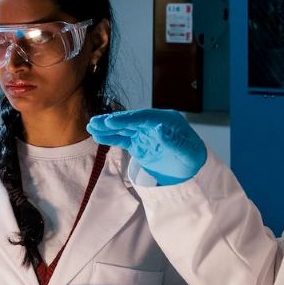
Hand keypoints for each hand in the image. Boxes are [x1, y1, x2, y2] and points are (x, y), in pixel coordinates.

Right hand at [88, 108, 206, 185]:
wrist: (190, 167)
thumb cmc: (192, 158)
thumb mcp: (187, 152)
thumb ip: (173, 141)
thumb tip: (159, 128)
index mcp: (167, 120)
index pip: (144, 117)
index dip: (128, 118)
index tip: (112, 120)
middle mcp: (153, 123)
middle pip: (131, 120)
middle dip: (112, 121)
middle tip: (96, 121)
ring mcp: (144, 132)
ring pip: (124, 128)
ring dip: (107, 128)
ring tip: (91, 126)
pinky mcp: (139, 142)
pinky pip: (123, 139)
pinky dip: (111, 138)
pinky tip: (98, 136)